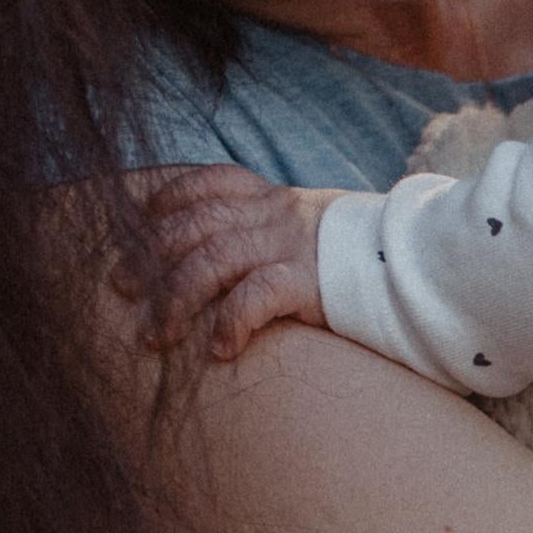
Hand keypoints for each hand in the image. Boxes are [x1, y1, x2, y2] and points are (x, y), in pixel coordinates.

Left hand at [140, 164, 336, 360]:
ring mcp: (291, 245)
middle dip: (152, 254)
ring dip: (176, 298)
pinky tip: (221, 349)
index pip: (214, 182)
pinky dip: (231, 322)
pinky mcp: (309, 280)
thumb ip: (267, 230)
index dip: (172, 197)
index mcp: (273, 200)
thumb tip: (217, 253)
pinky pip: (256, 295)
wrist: (409, 262)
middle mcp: (277, 216)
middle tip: (123, 287)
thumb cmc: (351, 257)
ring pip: (215, 258)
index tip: (144, 220)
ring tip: (158, 336)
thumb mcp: (308, 227)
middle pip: (199, 222)